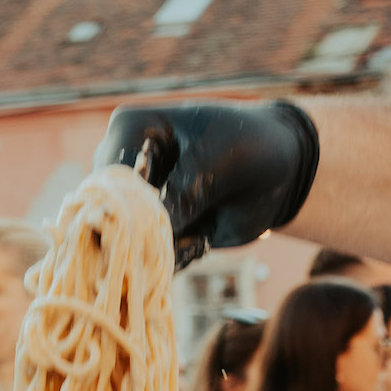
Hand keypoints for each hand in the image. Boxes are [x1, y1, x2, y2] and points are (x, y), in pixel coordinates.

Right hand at [96, 101, 319, 269]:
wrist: (283, 171)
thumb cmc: (251, 145)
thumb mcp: (220, 161)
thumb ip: (183, 192)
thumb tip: (146, 232)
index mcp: (130, 132)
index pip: (107, 176)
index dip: (123, 205)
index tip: (154, 222)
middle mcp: (126, 168)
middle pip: (111, 213)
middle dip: (146, 232)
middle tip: (185, 229)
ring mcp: (140, 202)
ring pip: (130, 240)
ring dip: (163, 249)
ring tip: (201, 231)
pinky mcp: (158, 231)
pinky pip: (152, 257)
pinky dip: (176, 259)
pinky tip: (203, 238)